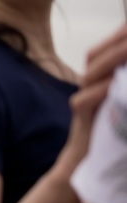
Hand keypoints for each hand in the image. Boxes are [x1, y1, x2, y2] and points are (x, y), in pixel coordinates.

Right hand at [66, 25, 126, 165]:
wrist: (87, 167)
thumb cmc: (112, 136)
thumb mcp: (121, 107)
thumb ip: (122, 85)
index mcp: (101, 81)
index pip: (107, 50)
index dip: (120, 35)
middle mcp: (89, 86)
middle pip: (96, 55)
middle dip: (117, 40)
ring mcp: (83, 100)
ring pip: (92, 73)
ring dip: (112, 59)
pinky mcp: (81, 119)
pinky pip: (86, 100)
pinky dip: (100, 91)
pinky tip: (113, 85)